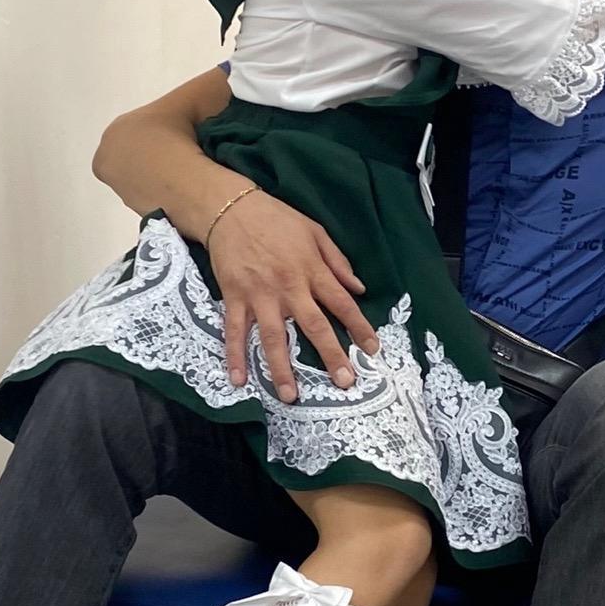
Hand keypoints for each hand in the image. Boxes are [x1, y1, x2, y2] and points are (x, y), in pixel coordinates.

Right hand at [204, 190, 377, 403]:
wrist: (231, 209)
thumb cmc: (277, 219)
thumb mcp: (315, 232)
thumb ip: (337, 262)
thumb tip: (360, 289)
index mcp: (311, 270)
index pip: (342, 303)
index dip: (359, 327)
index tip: (373, 350)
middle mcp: (288, 287)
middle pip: (314, 326)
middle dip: (331, 356)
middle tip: (345, 382)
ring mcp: (260, 295)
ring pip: (274, 337)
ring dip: (282, 368)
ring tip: (291, 396)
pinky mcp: (234, 297)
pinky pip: (235, 331)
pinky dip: (235, 356)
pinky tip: (238, 380)